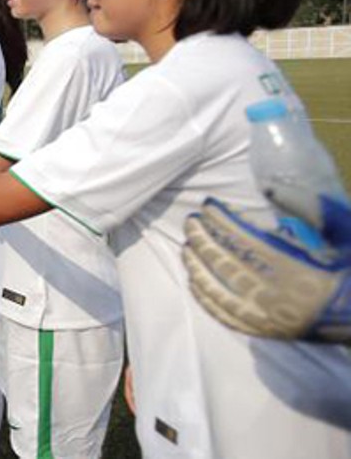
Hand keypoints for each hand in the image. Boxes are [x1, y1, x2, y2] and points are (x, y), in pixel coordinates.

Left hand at [183, 198, 350, 342]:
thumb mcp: (346, 232)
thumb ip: (311, 209)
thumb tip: (270, 189)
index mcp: (297, 270)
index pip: (245, 243)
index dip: (222, 223)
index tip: (208, 207)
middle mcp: (277, 297)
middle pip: (227, 266)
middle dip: (204, 241)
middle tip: (191, 222)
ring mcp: (270, 319)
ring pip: (220, 292)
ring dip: (198, 268)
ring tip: (187, 247)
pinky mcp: (268, 333)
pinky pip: (227, 317)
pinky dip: (207, 299)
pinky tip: (195, 283)